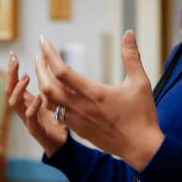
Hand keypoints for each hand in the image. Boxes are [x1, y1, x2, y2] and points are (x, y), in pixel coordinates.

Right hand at [6, 51, 67, 156]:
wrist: (61, 145)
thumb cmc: (55, 121)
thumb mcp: (51, 100)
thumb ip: (46, 86)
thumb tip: (46, 66)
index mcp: (26, 102)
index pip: (13, 84)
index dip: (11, 70)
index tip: (13, 55)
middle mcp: (23, 110)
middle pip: (9, 91)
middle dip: (10, 75)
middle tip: (15, 61)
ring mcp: (28, 120)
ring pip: (14, 104)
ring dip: (19, 89)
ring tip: (27, 77)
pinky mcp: (36, 130)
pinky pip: (30, 118)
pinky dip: (33, 106)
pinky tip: (39, 97)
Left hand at [34, 31, 163, 170]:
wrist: (141, 148)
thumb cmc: (142, 115)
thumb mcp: (140, 82)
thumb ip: (131, 56)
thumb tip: (129, 33)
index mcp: (95, 93)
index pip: (62, 71)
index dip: (49, 54)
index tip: (44, 41)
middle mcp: (81, 107)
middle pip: (48, 86)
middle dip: (40, 68)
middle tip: (39, 54)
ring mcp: (78, 120)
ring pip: (49, 101)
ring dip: (42, 84)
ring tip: (42, 71)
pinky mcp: (78, 129)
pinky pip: (56, 113)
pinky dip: (50, 100)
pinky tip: (53, 92)